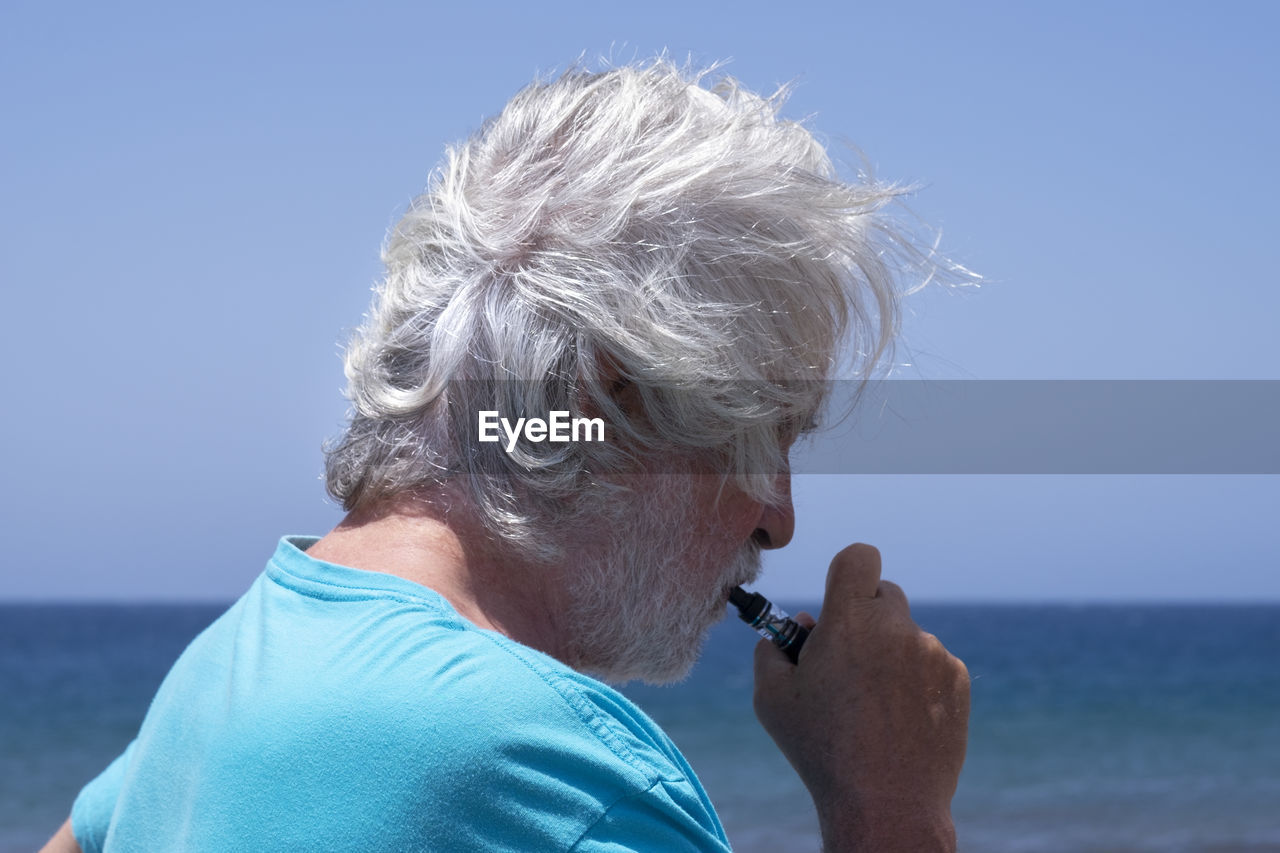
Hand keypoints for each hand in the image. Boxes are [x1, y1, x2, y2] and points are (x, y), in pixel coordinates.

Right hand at [752, 544, 969, 851]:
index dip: (847, 574)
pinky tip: (900, 719)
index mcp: (848, 621)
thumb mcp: (772, 699)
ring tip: (874, 707)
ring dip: (890, 655)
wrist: (886, 804)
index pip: (859, 558)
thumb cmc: (821, 750)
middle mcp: (896, 628)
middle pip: (884, 595)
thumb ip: (773, 650)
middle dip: (865, 618)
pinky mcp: (958, 678)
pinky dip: (916, 681)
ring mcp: (932, 652)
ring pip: (907, 634)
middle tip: (848, 661)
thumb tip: (800, 627)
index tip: (839, 600)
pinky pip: (932, 663)